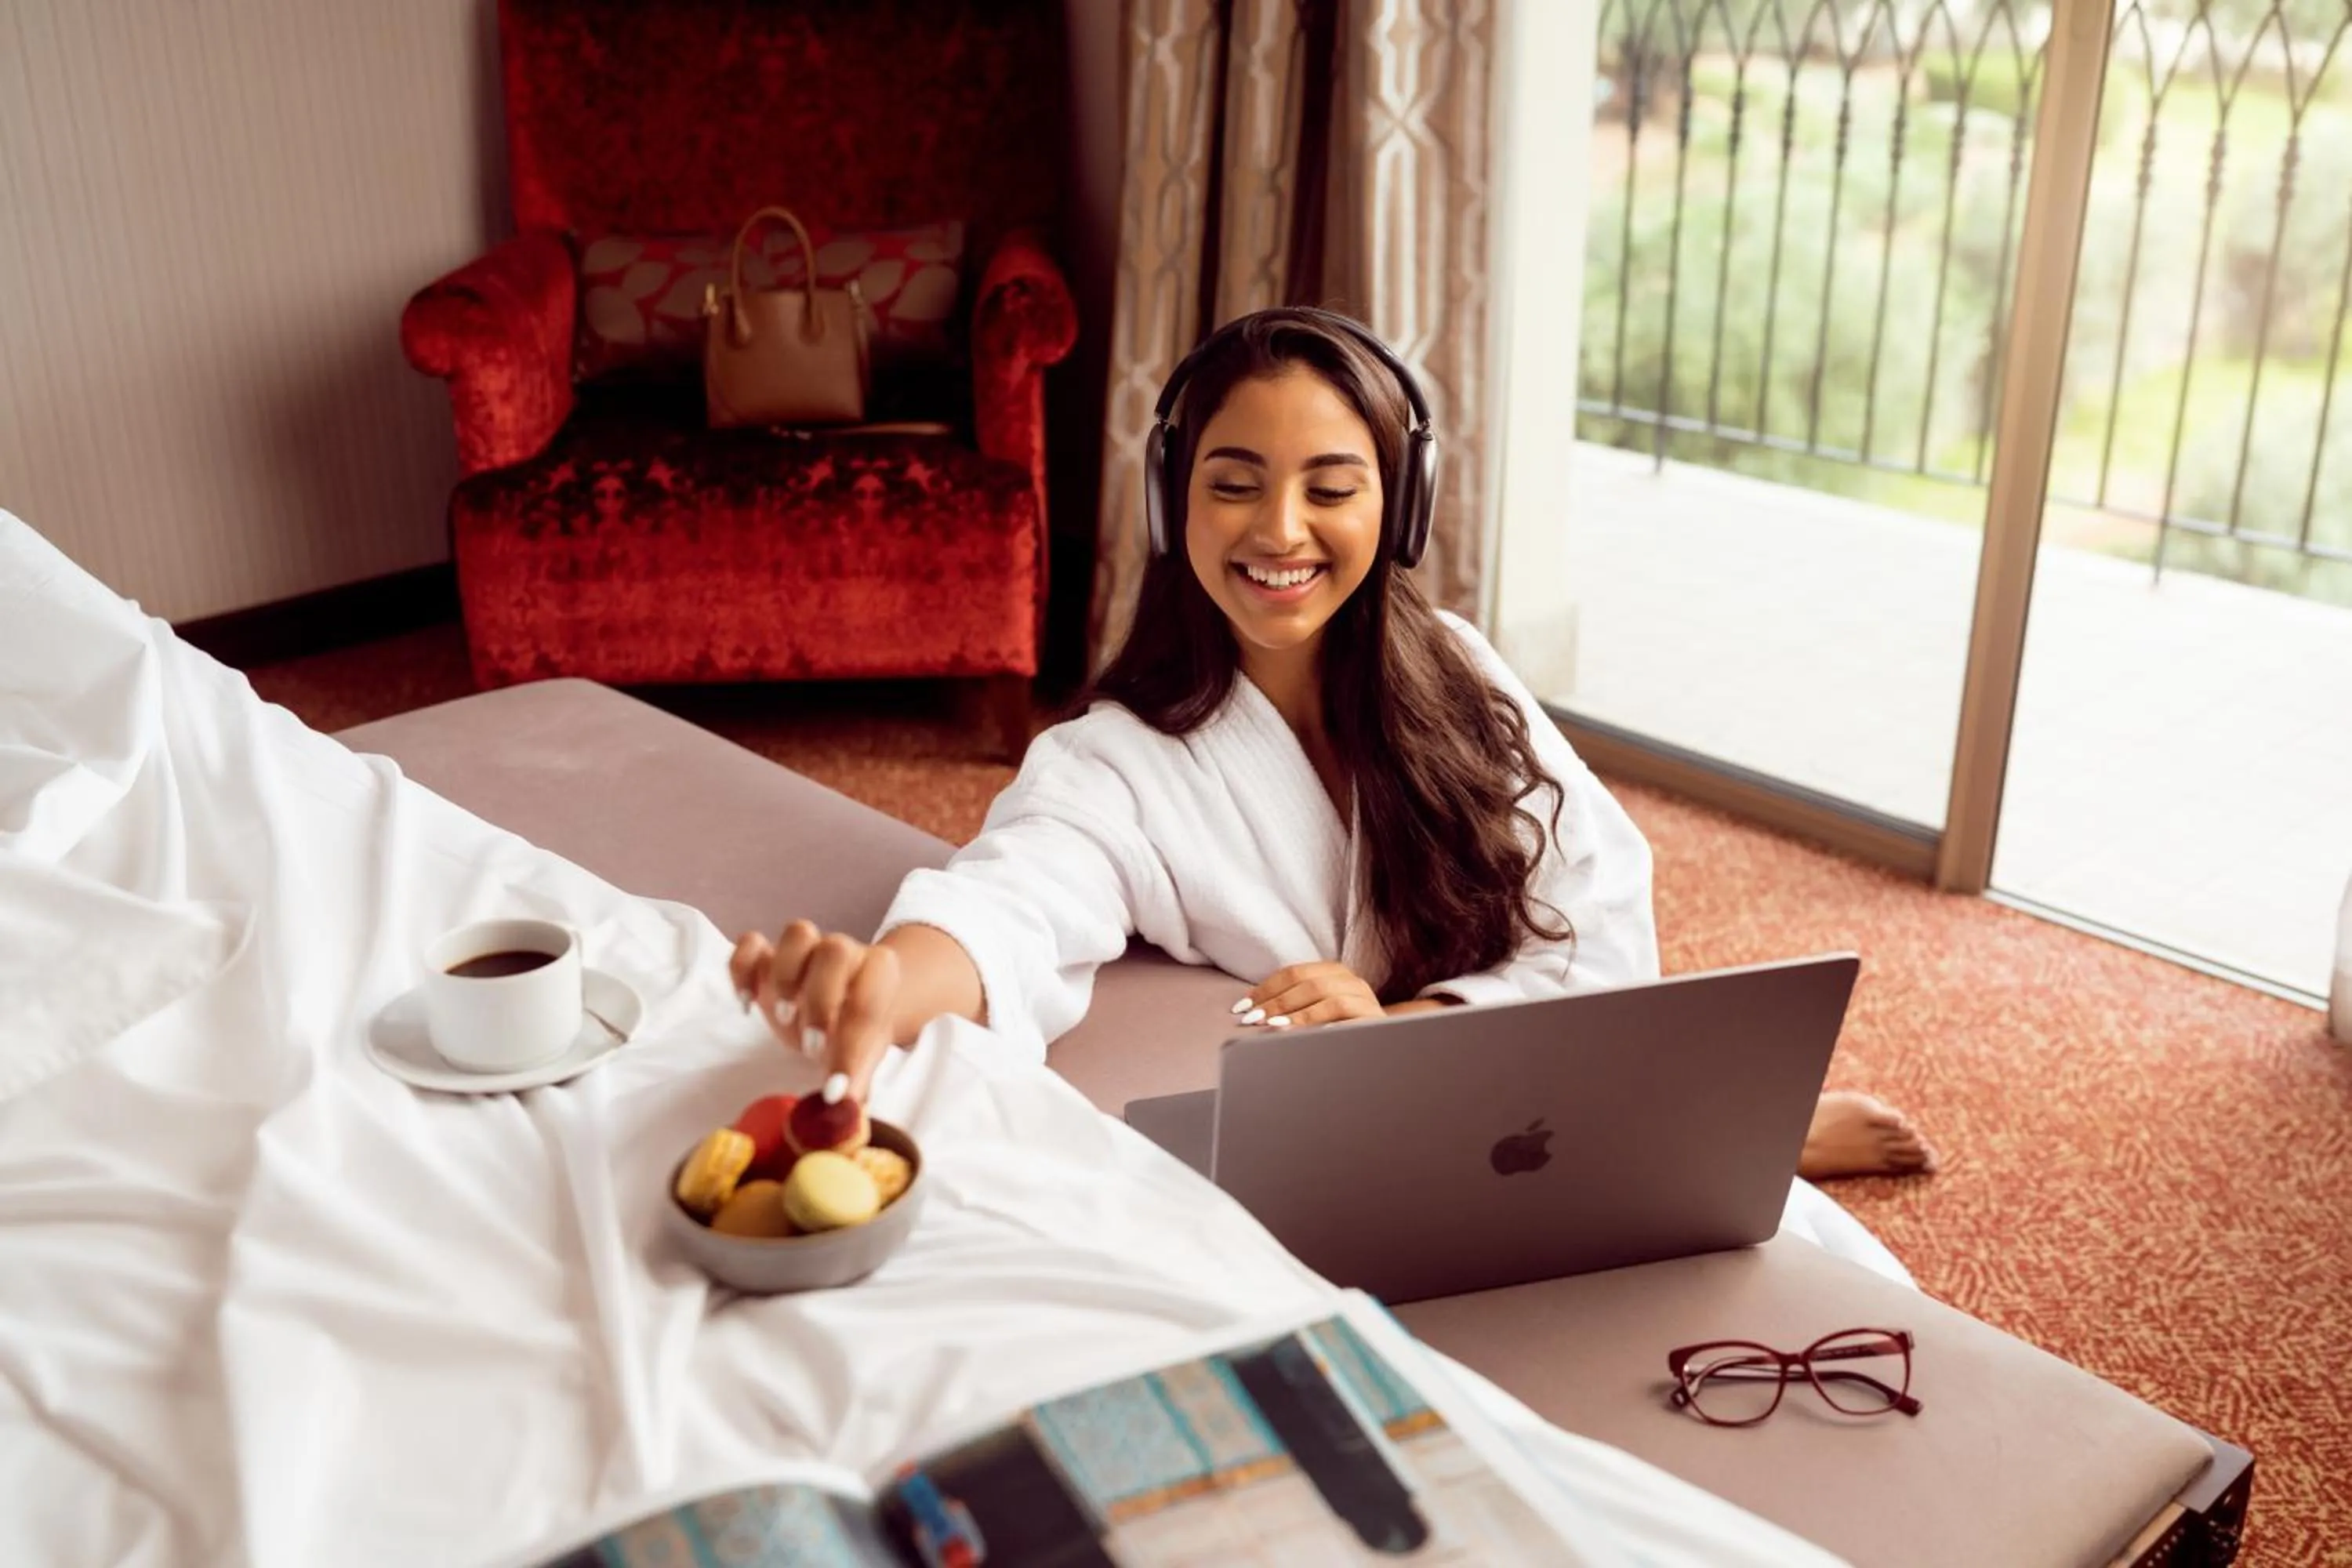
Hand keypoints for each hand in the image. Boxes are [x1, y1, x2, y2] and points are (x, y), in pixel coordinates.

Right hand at [729, 921, 899, 1098]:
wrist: (842, 1003)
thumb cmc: (855, 1030)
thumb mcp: (863, 1056)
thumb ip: (855, 1081)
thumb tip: (846, 1116)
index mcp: (878, 973)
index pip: (869, 1001)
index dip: (851, 1047)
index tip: (835, 1088)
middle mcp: (844, 951)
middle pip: (835, 949)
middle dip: (820, 1000)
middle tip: (810, 1047)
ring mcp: (805, 949)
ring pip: (798, 933)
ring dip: (786, 976)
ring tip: (781, 1018)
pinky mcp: (769, 955)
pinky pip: (751, 943)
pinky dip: (742, 968)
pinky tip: (745, 1003)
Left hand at [1235, 961, 1384, 1029]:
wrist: (1382, 1046)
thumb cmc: (1340, 1029)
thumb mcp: (1316, 1011)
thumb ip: (1292, 1003)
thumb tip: (1250, 1009)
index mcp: (1335, 973)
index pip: (1294, 973)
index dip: (1266, 989)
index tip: (1242, 1007)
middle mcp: (1352, 982)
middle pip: (1311, 984)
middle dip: (1277, 1002)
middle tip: (1252, 1019)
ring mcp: (1367, 1001)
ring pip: (1331, 1001)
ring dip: (1299, 1015)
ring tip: (1275, 1027)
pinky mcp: (1376, 1023)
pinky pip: (1352, 1021)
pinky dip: (1329, 1027)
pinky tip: (1310, 1036)